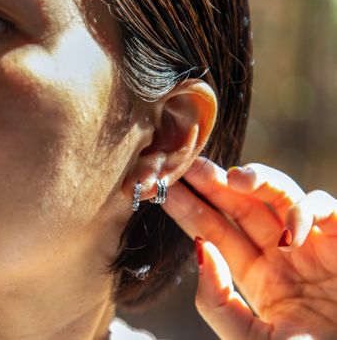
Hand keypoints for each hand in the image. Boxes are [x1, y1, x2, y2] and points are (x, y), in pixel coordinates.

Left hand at [162, 156, 336, 339]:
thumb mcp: (249, 338)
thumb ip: (218, 301)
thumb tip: (198, 250)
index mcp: (254, 275)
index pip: (214, 232)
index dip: (189, 209)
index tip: (165, 188)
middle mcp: (279, 253)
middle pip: (239, 206)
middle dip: (213, 183)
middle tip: (188, 164)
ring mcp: (310, 243)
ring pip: (278, 195)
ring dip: (257, 179)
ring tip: (235, 178)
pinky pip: (326, 210)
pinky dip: (309, 210)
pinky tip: (291, 232)